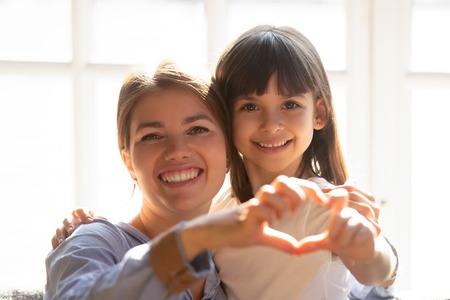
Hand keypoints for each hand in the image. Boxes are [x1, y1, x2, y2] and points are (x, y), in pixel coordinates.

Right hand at [51, 207, 100, 248]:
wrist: (89, 233)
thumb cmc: (95, 225)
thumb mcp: (99, 221)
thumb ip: (101, 219)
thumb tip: (104, 220)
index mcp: (81, 212)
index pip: (80, 210)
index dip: (84, 215)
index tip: (90, 222)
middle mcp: (71, 218)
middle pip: (67, 219)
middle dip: (70, 225)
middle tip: (72, 231)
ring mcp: (63, 227)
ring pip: (59, 229)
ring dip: (60, 235)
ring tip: (63, 242)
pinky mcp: (59, 235)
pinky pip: (54, 238)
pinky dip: (55, 242)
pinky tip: (57, 247)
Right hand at [181, 177, 326, 257]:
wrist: (214, 233)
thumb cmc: (237, 231)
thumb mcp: (262, 237)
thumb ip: (279, 240)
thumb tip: (297, 249)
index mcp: (269, 201)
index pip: (292, 185)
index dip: (309, 188)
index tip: (323, 200)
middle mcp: (262, 199)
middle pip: (283, 180)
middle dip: (296, 192)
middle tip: (297, 208)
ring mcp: (252, 204)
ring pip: (270, 191)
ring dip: (282, 204)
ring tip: (281, 217)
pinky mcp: (244, 214)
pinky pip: (259, 208)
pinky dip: (269, 215)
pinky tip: (269, 224)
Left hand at [292, 188, 378, 260]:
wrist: (359, 253)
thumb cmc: (341, 242)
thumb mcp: (326, 243)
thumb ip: (312, 243)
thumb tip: (295, 250)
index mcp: (341, 210)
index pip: (339, 194)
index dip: (333, 194)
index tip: (324, 203)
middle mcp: (352, 212)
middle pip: (340, 217)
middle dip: (335, 232)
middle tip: (335, 240)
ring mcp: (362, 220)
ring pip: (349, 226)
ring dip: (344, 239)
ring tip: (343, 244)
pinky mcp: (371, 229)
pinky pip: (358, 234)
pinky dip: (353, 242)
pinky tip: (353, 244)